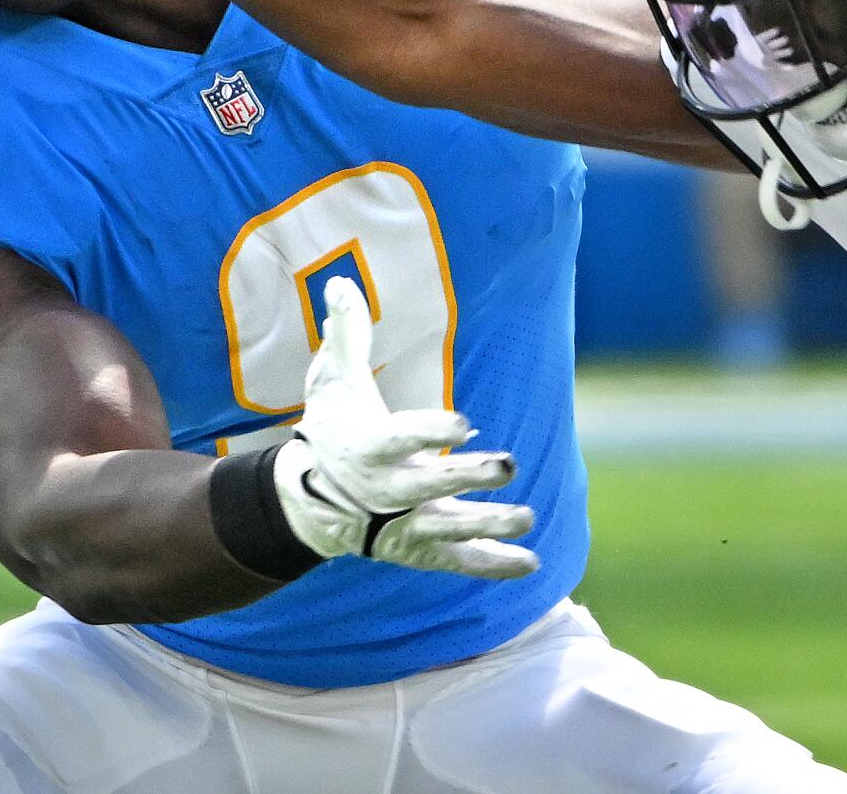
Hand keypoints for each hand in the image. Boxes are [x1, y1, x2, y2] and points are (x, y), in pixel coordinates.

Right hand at [273, 278, 537, 578]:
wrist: (313, 499)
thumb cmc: (332, 428)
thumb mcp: (332, 380)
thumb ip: (345, 334)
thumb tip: (340, 281)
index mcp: (369, 446)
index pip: (400, 438)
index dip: (431, 432)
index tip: (464, 424)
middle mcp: (388, 490)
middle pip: (430, 486)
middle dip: (469, 477)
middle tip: (509, 464)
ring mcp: (404, 525)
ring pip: (450, 529)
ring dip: (490, 525)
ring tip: (529, 517)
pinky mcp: (420, 549)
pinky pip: (459, 562)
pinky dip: (494, 565)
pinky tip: (533, 564)